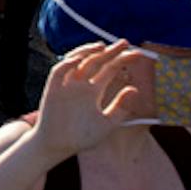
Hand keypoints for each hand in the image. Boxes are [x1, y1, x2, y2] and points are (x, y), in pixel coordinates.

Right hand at [32, 42, 157, 157]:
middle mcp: (81, 84)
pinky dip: (67, 64)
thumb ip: (120, 107)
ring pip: (77, 61)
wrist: (58, 147)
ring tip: (103, 46)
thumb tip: (134, 89)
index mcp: (93, 91)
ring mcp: (67, 85)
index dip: (122, 60)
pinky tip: (79, 60)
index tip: (137, 54)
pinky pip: (58, 72)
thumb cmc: (81, 137)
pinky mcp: (53, 89)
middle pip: (95, 61)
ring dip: (88, 52)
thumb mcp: (107, 123)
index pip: (109, 70)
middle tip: (125, 42)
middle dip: (110, 51)